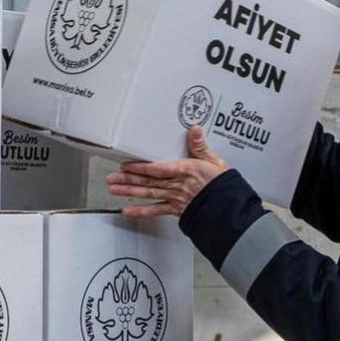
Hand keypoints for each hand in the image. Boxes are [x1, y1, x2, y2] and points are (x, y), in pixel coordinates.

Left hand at [105, 126, 229, 217]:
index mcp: (185, 170)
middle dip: (128, 179)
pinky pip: (156, 211)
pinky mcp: (176, 209)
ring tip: (114, 189)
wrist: (228, 208)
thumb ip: (200, 146)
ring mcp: (174, 198)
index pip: (158, 169)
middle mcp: (176, 185)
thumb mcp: (214, 161)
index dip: (140, 167)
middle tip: (111, 178)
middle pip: (148, 181)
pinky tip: (128, 211)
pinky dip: (141, 212)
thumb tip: (194, 129)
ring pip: (148, 194)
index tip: (125, 164)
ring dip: (130, 192)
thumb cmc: (223, 186)